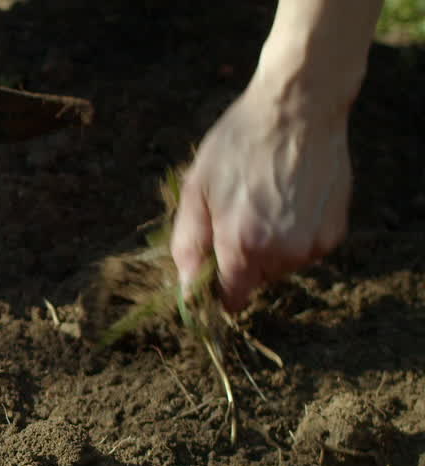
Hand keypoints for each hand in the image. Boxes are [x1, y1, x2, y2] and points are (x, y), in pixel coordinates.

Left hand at [169, 0, 379, 311]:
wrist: (298, 108)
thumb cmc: (238, 144)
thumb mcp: (196, 190)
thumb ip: (188, 245)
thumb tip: (188, 290)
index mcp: (243, 245)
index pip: (230, 300)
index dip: (215, 289)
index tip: (210, 269)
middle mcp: (283, 253)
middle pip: (254, 282)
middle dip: (240, 261)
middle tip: (236, 215)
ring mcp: (313, 244)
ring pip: (280, 267)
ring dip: (269, 248)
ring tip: (263, 201)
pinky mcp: (335, 233)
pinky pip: (305, 250)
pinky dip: (295, 236)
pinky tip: (289, 200)